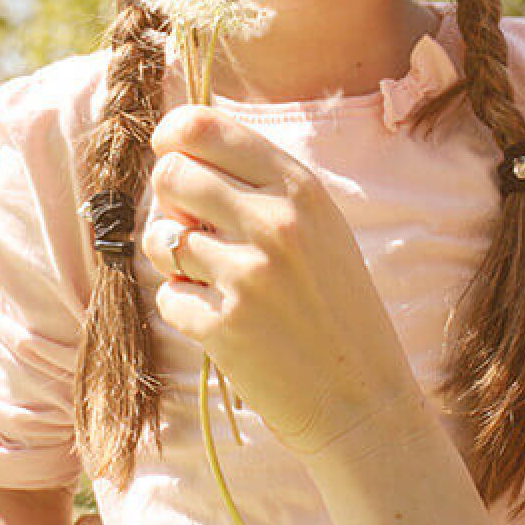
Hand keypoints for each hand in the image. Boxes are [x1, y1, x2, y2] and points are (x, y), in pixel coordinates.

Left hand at [144, 105, 426, 459]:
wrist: (364, 396)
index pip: (203, 128)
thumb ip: (260, 184)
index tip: (171, 153)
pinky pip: (167, 296)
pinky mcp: (224, 326)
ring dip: (173, 258)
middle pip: (171, 175)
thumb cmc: (336, 304)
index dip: (172, 137)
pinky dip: (186, 308)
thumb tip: (179, 150)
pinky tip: (225, 320)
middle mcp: (275, 222)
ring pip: (161, 238)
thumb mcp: (319, 225)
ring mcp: (248, 275)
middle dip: (170, 199)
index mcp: (300, 188)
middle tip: (195, 226)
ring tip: (211, 276)